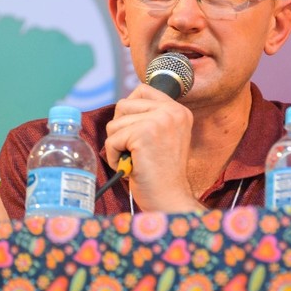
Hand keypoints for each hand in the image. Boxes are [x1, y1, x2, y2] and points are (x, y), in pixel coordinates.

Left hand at [104, 85, 204, 212]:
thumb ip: (150, 117)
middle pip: (123, 105)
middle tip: (134, 150)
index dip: (129, 111)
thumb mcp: (164, 137)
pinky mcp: (144, 134)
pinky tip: (129, 167)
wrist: (169, 200)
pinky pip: (111, 140)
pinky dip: (113, 157)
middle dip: (120, 130)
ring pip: (115, 123)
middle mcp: (172, 111)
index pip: (142, 90)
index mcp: (178, 110)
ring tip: (133, 160)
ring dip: (116, 145)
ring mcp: (159, 121)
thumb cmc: (161, 174)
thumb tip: (123, 105)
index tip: (135, 134)